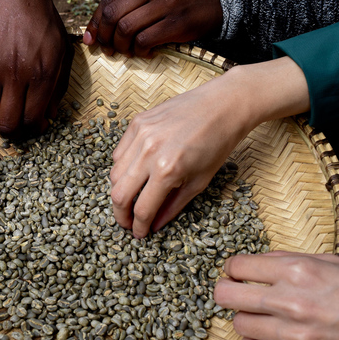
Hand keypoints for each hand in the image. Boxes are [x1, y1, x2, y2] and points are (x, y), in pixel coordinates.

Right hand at [0, 0, 71, 136]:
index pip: (33, 120)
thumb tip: (49, 116)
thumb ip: (58, 85)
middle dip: (15, 129)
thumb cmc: (42, 18)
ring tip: (3, 106)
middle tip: (18, 119)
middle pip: (8, 125)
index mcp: (43, 73)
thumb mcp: (61, 49)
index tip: (36, 123)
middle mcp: (17, 75)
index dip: (35, 128)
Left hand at [83, 0, 221, 57]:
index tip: (93, 38)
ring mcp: (167, 1)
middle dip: (106, 38)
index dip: (96, 23)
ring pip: (126, 29)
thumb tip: (95, 28)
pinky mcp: (178, 22)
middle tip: (110, 49)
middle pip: (113, 16)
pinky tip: (145, 52)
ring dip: (122, 47)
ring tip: (128, 51)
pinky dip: (139, 51)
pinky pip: (144, 40)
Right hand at [110, 58, 309, 237]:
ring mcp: (140, 135)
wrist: (223, 105)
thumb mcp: (200, 181)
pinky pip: (119, 152)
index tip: (140, 233)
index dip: (139, 226)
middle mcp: (149, 152)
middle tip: (127, 223)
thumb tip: (155, 224)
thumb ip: (173, 205)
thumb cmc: (218, 143)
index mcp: (167, 170)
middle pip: (119, 194)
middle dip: (121, 215)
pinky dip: (122, 167)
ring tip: (132, 198)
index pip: (142, 208)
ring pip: (115, 173)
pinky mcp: (137, 122)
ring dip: (120, 191)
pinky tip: (134, 174)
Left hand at [214, 251, 338, 339]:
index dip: (234, 267)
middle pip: (227, 295)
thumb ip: (293, 260)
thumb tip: (261, 261)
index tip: (237, 271)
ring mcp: (295, 335)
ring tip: (260, 316)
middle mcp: (292, 300)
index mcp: (300, 270)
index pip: (238, 265)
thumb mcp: (338, 262)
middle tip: (237, 292)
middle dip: (228, 291)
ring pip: (239, 324)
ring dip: (245, 319)